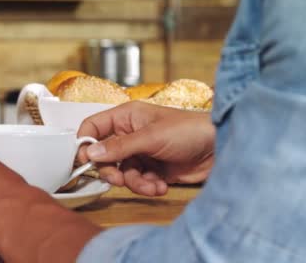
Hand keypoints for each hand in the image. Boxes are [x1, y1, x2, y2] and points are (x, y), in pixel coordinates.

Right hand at [78, 101, 215, 196]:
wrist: (221, 148)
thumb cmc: (190, 130)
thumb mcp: (151, 137)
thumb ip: (119, 146)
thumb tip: (90, 153)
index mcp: (127, 117)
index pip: (94, 128)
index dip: (85, 144)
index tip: (84, 161)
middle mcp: (131, 135)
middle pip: (105, 157)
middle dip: (113, 172)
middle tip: (120, 179)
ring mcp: (142, 153)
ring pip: (122, 174)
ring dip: (135, 183)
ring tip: (151, 184)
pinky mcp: (153, 170)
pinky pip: (138, 183)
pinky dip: (147, 187)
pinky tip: (161, 185)